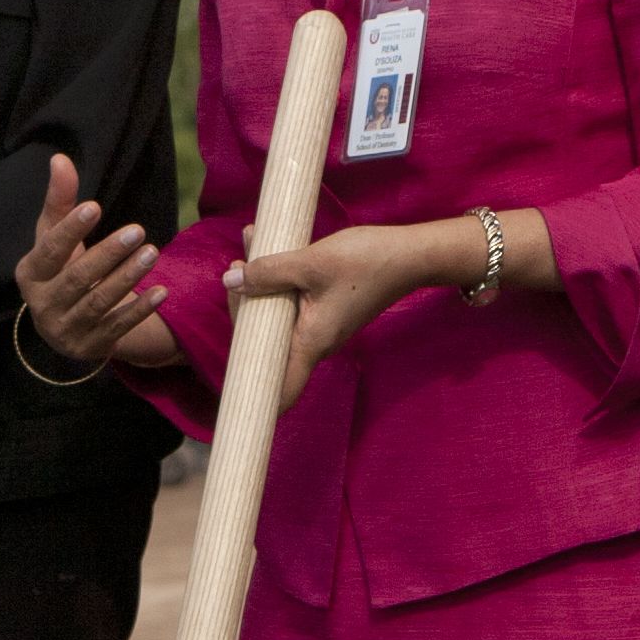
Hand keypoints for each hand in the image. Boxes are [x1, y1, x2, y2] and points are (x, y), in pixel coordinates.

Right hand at [14, 153, 176, 373]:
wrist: (66, 323)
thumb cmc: (60, 267)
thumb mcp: (54, 236)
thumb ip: (60, 200)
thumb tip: (60, 158)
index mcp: (30, 274)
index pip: (50, 250)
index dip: (71, 229)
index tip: (95, 206)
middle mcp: (42, 306)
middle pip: (77, 279)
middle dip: (108, 254)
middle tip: (137, 231)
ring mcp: (65, 330)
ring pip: (98, 303)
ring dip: (127, 278)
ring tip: (153, 252)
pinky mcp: (90, 347)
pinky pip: (117, 328)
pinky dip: (140, 310)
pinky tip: (162, 291)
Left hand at [234, 221, 467, 404]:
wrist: (410, 255)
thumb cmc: (365, 262)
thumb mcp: (311, 262)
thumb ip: (269, 272)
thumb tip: (230, 281)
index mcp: (311, 343)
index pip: (280, 391)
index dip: (254, 395)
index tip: (229, 381)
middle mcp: (316, 343)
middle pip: (267, 342)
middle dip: (244, 306)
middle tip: (237, 265)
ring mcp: (322, 327)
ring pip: (277, 316)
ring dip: (260, 285)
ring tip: (249, 244)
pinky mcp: (327, 310)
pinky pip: (292, 302)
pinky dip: (278, 280)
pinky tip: (269, 248)